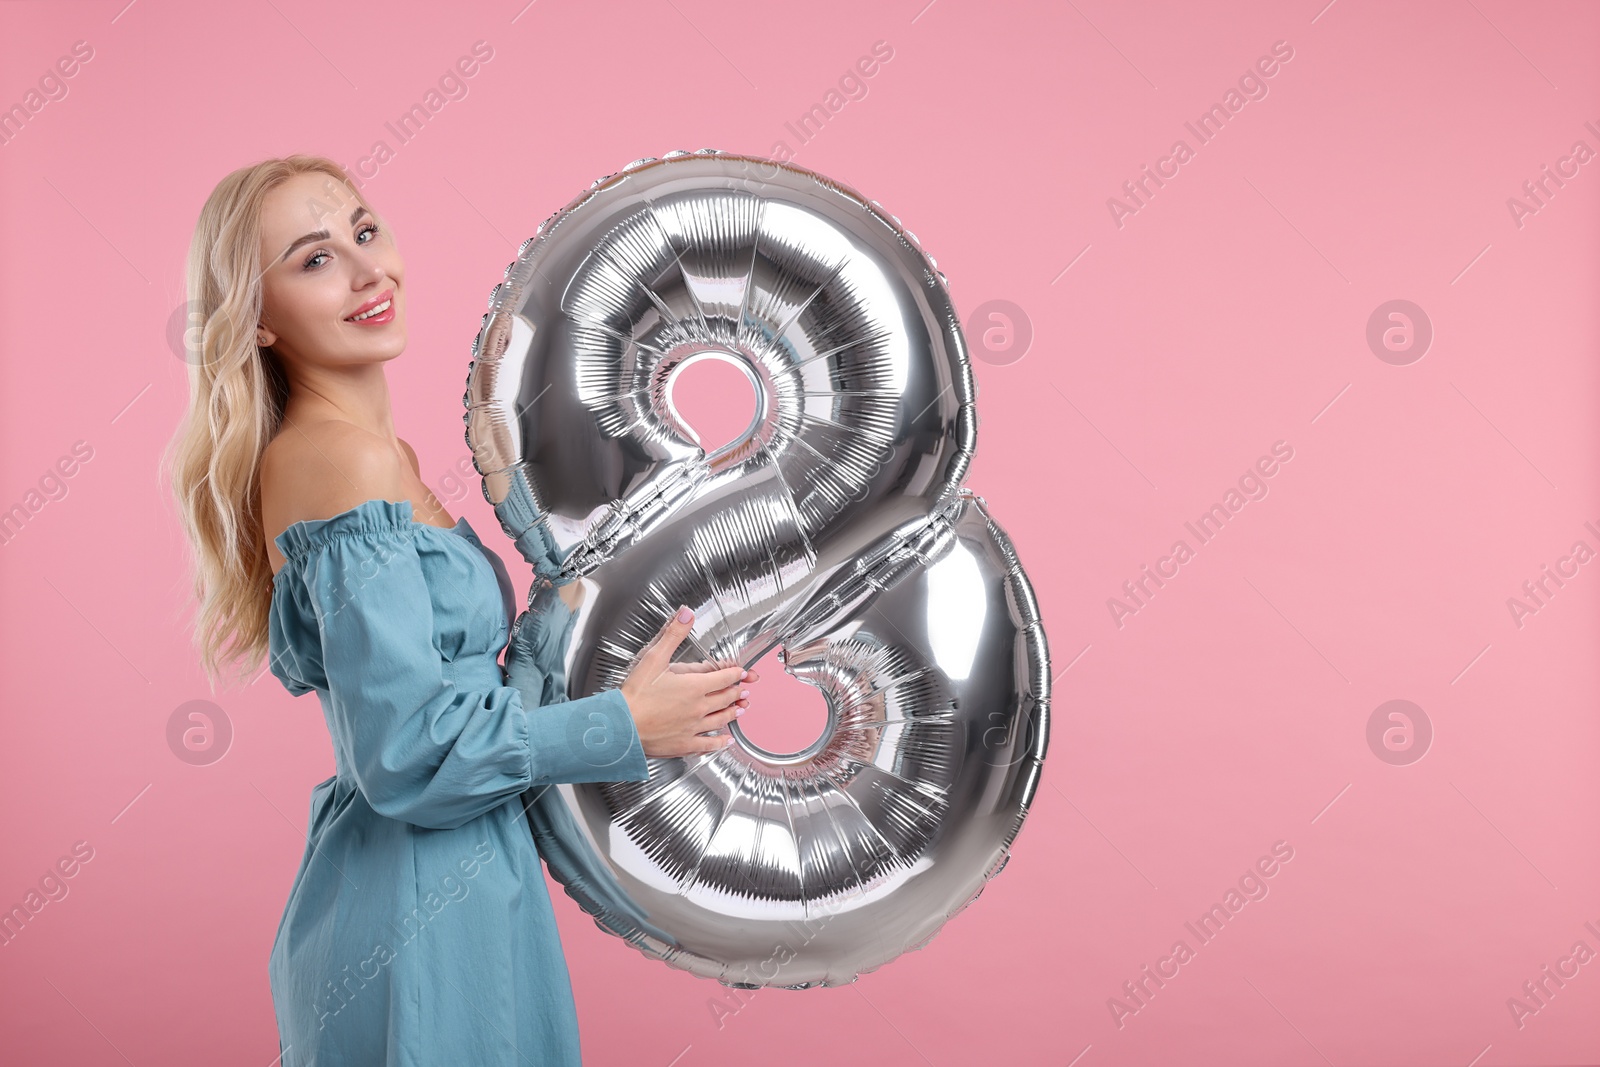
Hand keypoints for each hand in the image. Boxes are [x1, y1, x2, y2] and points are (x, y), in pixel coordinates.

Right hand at [620, 606, 750, 757]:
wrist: (621, 726)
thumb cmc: (635, 694)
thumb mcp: (654, 657)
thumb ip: (673, 635)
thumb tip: (687, 614)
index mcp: (694, 686)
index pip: (724, 677)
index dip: (736, 673)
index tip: (742, 672)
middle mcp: (698, 708)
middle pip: (726, 698)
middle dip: (737, 692)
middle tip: (745, 690)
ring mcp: (693, 727)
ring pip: (721, 719)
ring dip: (734, 712)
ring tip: (741, 709)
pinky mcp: (685, 744)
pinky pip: (708, 744)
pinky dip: (720, 741)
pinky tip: (725, 740)